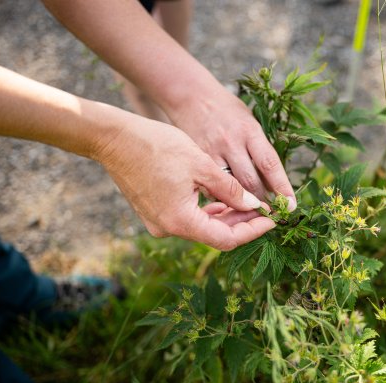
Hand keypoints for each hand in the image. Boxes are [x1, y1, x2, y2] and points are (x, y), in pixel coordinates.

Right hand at [95, 116, 275, 250]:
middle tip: (264, 209)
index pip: (226, 239)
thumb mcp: (201, 165)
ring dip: (226, 217)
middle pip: (215, 235)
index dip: (253, 231)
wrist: (113, 138)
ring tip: (249, 202)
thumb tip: (253, 205)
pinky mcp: (154, 213)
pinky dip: (208, 211)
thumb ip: (229, 189)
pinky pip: (188, 218)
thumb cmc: (156, 146)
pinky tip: (223, 199)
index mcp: (180, 221)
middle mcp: (168, 229)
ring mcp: (159, 223)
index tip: (272, 221)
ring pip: (202, 227)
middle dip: (242, 223)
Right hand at [169, 84, 296, 209]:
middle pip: (251, 182)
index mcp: (250, 131)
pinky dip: (221, 196)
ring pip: (231, 188)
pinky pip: (211, 185)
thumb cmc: (227, 111)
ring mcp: (212, 151)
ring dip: (243, 203)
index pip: (270, 164)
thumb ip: (260, 151)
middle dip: (263, 202)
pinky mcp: (196, 160)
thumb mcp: (249, 123)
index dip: (283, 187)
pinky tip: (226, 200)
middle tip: (271, 214)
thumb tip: (274, 184)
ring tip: (251, 212)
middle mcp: (231, 142)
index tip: (292, 205)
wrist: (189, 95)